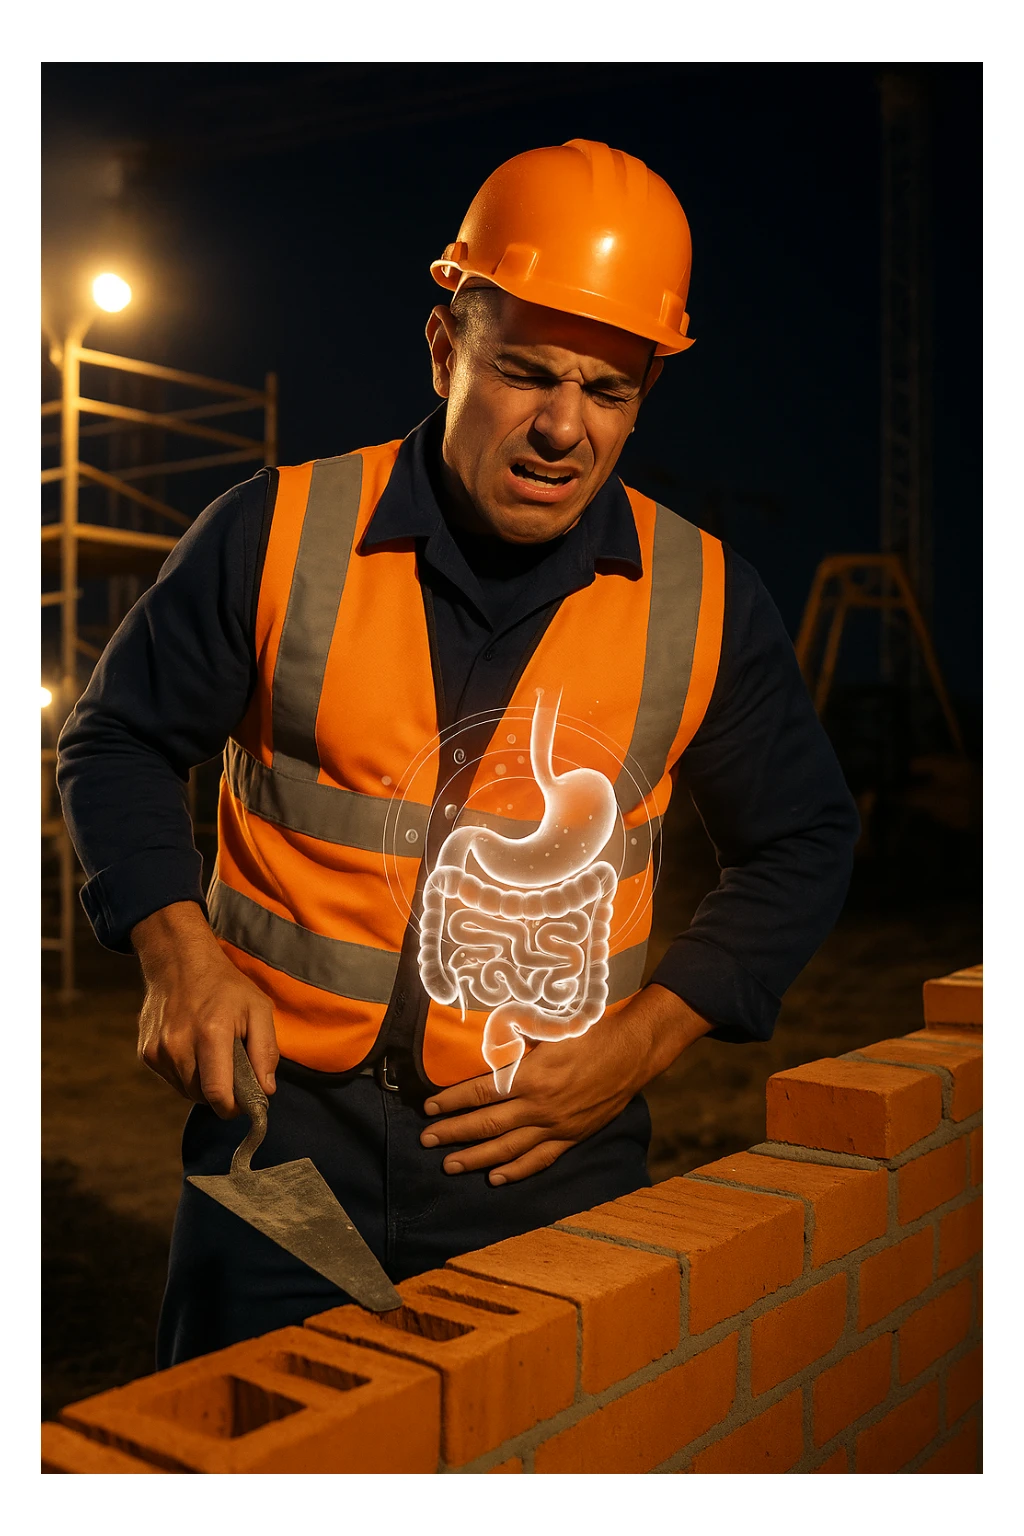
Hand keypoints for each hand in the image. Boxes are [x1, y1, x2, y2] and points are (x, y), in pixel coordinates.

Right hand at [133, 900, 277, 1118]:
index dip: (234, 1107)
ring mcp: (158, 1050)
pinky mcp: (146, 1052)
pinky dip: (187, 1074)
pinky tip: (195, 1050)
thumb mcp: (258, 1009)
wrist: (179, 962)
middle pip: (202, 1096)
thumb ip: (266, 1051)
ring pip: (186, 1091)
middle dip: (221, 1094)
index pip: (218, 1094)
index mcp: (210, 1034)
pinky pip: (172, 1079)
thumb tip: (266, 1090)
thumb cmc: (225, 986)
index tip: (245, 1103)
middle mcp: (178, 1046)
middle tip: (234, 1072)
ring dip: (203, 1084)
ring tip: (214, 1056)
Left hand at [419, 983, 710, 1184]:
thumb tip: (484, 1039)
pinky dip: (516, 1171)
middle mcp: (540, 1106)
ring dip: (476, 1159)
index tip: (429, 1107)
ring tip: (449, 1166)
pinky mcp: (572, 1137)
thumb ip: (516, 1035)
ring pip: (509, 1149)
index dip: (452, 1101)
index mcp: (532, 1075)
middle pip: (487, 1125)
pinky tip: (495, 1179)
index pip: (481, 1092)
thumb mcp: (549, 1025)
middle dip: (453, 1133)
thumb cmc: (590, 1031)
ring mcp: (557, 1126)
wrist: (633, 1051)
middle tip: (426, 1141)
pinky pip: (540, 1160)